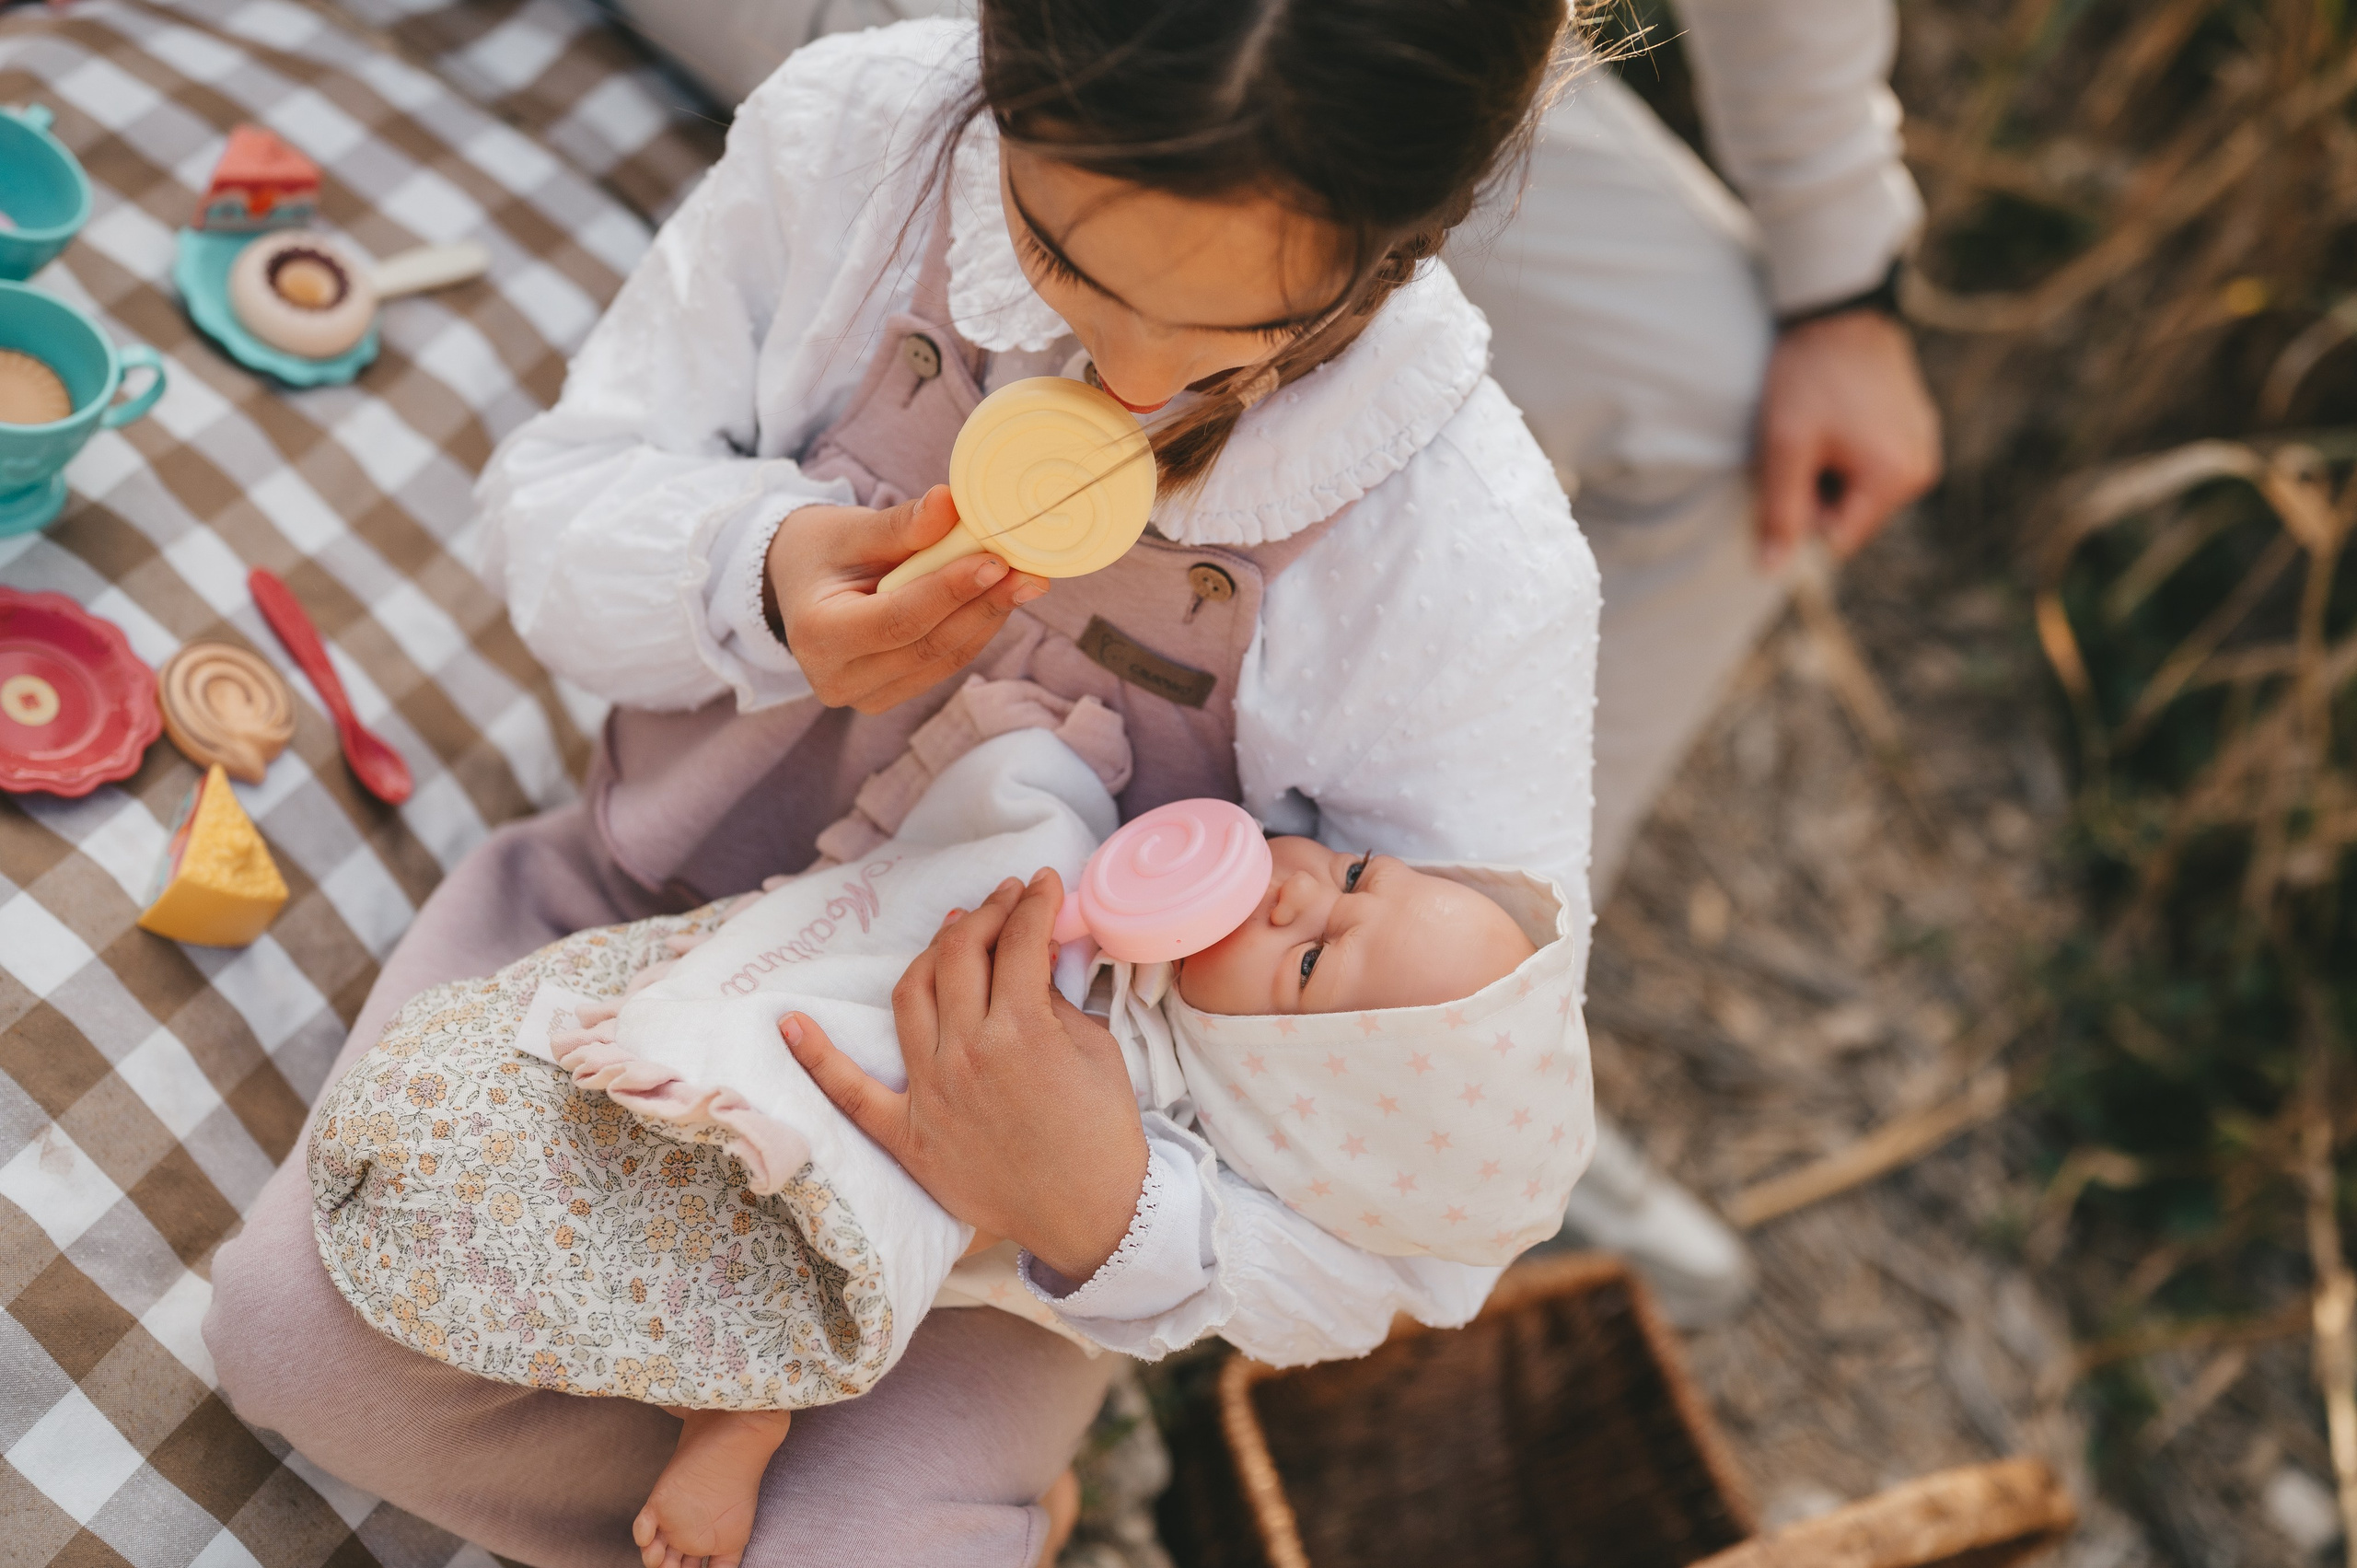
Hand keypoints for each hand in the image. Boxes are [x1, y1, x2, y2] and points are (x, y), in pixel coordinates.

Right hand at [765, 485, 1048, 713]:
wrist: (800, 583)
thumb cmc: (822, 551)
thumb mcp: (851, 529)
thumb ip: (901, 524)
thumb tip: (950, 502)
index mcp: (816, 635)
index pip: (897, 620)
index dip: (949, 592)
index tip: (995, 561)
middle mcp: (836, 679)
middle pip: (926, 646)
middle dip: (981, 606)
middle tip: (1029, 573)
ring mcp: (864, 696)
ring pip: (942, 660)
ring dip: (986, 619)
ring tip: (1024, 582)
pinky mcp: (888, 696)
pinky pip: (942, 665)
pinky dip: (973, 631)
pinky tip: (998, 600)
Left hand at [784, 871, 1148, 1282]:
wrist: (1094, 1213)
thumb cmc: (1103, 1132)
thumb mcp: (1098, 1050)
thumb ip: (1058, 999)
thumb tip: (1032, 957)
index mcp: (1024, 1032)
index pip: (1018, 941)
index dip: (1033, 903)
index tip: (1042, 885)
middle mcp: (968, 1053)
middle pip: (960, 955)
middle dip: (986, 913)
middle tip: (1005, 899)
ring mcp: (931, 1092)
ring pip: (913, 995)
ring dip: (932, 952)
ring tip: (954, 931)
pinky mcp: (906, 1134)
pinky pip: (850, 1092)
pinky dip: (817, 1058)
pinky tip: (792, 1023)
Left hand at [1755, 310, 1941, 570]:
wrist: (1838, 307)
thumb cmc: (1809, 374)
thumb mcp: (1785, 445)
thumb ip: (1781, 511)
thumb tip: (1770, 571)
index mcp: (1896, 479)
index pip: (1839, 539)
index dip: (1804, 513)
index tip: (1793, 467)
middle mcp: (1922, 469)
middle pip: (1851, 516)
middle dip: (1819, 491)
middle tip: (1803, 440)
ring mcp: (1923, 445)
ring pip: (1858, 490)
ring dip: (1830, 470)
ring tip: (1820, 423)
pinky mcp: (1916, 426)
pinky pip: (1872, 462)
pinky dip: (1847, 449)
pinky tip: (1837, 412)